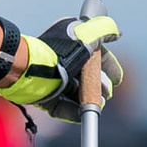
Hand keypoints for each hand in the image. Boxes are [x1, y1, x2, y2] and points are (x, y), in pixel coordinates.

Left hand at [0, 14, 123, 121]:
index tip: (118, 79)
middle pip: (86, 75)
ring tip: (99, 105)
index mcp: (70, 43)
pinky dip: (73, 112)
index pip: (95, 54)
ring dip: (89, 100)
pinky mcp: (44, 95)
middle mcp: (62, 59)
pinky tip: (83, 116)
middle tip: (108, 93)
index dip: (108, 66)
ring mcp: (52, 79)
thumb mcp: (85, 36)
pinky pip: (61, 106)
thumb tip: (116, 32)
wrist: (28, 70)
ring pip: (75, 92)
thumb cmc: (57, 53)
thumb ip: (104, 30)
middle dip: (100, 85)